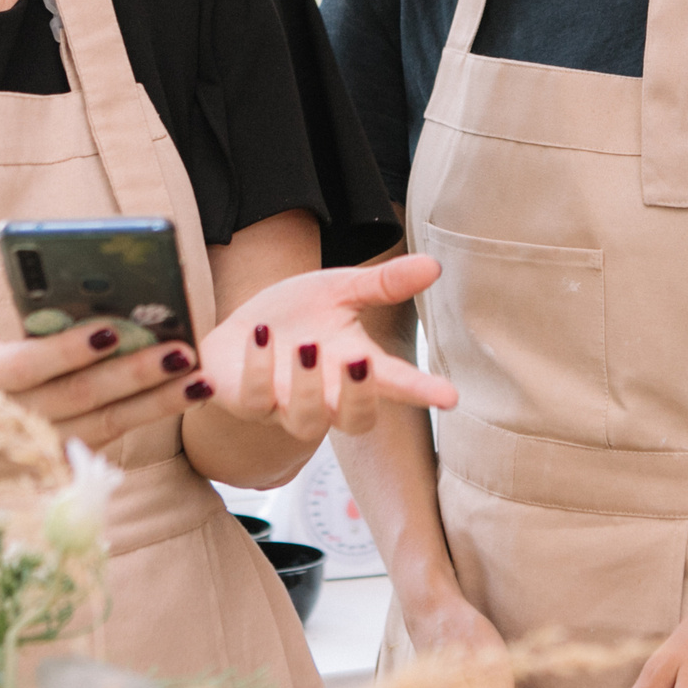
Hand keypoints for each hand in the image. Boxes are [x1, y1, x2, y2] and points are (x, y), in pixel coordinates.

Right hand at [0, 214, 200, 448]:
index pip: (27, 367)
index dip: (68, 351)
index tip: (110, 329)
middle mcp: (10, 420)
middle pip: (80, 397)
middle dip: (132, 374)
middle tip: (179, 349)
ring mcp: (41, 444)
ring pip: (106, 422)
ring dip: (157, 401)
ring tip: (199, 375)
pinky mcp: (67, 454)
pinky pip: (115, 434)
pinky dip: (154, 413)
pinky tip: (190, 391)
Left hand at [196, 255, 457, 444]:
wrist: (237, 331)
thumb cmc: (297, 315)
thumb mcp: (340, 291)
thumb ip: (384, 284)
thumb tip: (434, 265)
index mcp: (354, 367)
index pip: (396, 384)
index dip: (422, 391)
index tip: (449, 396)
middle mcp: (326, 395)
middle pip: (356, 420)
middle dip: (360, 397)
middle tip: (360, 360)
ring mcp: (285, 405)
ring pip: (306, 421)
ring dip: (308, 385)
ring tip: (306, 346)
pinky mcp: (246, 401)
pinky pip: (254, 399)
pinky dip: (258, 368)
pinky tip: (260, 334)